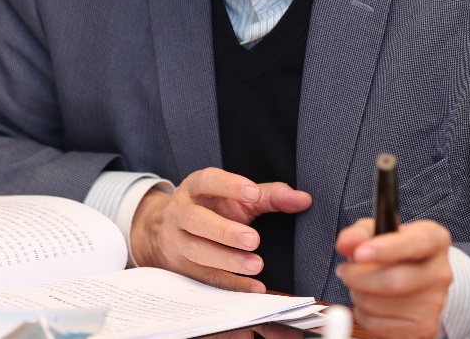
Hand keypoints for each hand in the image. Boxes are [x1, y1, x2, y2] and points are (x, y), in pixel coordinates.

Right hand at [130, 167, 311, 291]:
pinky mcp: (179, 267)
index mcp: (195, 188)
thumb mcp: (235, 197)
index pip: (207, 181)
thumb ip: (269, 196)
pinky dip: (230, 284)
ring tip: (256, 265)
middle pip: (196, 220)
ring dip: (227, 260)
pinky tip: (253, 287)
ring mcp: (176, 241)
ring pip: (196, 251)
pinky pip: (203, 278)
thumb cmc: (211, 208)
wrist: (166, 230)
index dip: (228, 185)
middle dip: (224, 230)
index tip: (253, 193)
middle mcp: (180, 212)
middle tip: (254, 239)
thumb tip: (304, 199)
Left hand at [335, 218, 452, 338]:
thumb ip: (358, 234)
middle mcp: (440, 272)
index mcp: (435, 239)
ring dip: (358, 295)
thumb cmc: (393, 253)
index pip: (417, 243)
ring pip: (380, 305)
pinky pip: (378, 326)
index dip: (387, 248)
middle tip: (345, 271)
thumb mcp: (376, 232)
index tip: (359, 253)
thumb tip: (346, 243)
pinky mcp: (424, 328)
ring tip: (361, 286)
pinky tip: (371, 304)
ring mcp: (435, 303)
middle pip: (396, 281)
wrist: (416, 283)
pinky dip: (364, 315)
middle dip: (359, 277)